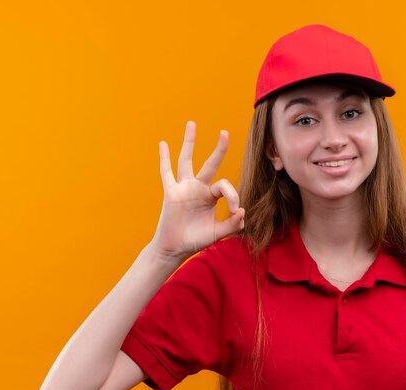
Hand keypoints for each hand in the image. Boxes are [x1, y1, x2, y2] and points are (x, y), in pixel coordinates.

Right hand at [150, 121, 244, 260]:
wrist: (175, 248)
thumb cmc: (196, 240)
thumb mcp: (217, 233)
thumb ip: (232, 224)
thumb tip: (242, 211)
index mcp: (211, 196)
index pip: (224, 186)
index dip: (232, 195)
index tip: (234, 210)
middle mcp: (198, 188)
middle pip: (210, 164)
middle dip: (219, 149)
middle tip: (225, 132)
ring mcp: (184, 188)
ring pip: (186, 160)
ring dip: (189, 142)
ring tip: (192, 123)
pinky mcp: (171, 193)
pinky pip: (166, 173)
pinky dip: (164, 158)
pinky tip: (162, 143)